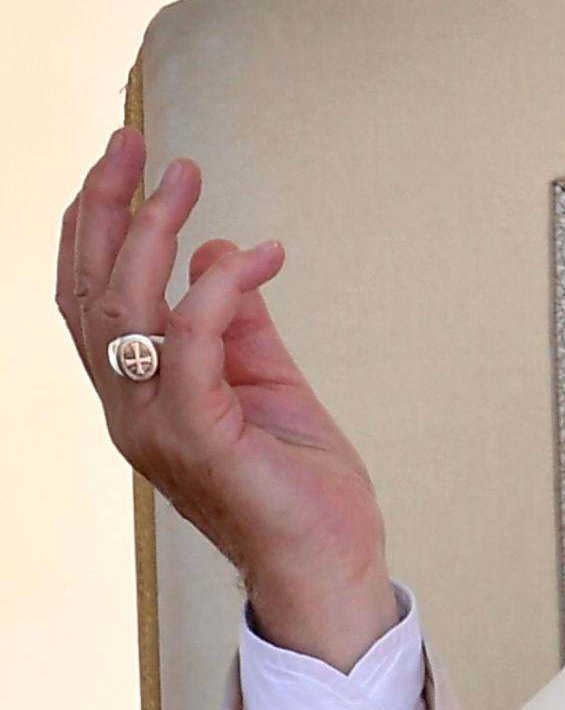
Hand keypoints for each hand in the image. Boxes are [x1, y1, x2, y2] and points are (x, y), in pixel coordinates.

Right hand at [58, 127, 397, 669]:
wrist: (330, 565)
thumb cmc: (301, 490)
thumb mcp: (270, 384)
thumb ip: (240, 323)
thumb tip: (222, 254)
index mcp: (139, 395)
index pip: (88, 297)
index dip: (93, 226)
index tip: (123, 164)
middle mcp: (131, 409)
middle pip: (88, 291)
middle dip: (103, 207)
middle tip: (133, 144)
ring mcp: (158, 426)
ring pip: (125, 310)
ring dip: (151, 233)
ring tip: (185, 179)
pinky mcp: (201, 438)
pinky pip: (192, 346)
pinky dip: (220, 291)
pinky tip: (254, 257)